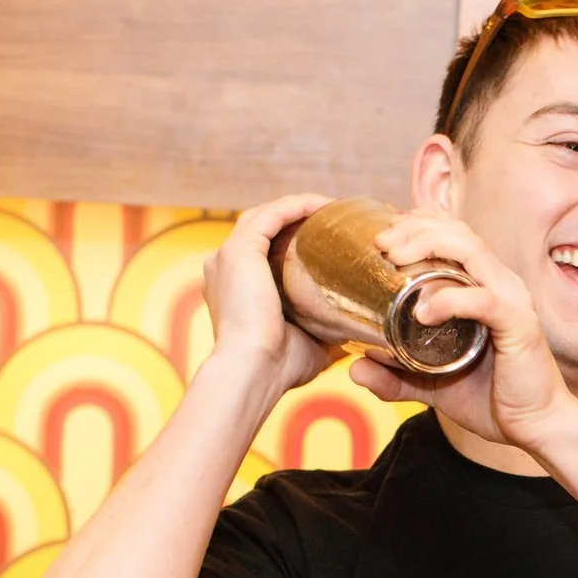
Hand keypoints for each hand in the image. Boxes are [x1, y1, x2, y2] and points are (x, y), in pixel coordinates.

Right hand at [200, 193, 335, 394]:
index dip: (293, 240)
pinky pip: (272, 215)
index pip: (262, 251)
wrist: (253, 372)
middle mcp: (224, 267)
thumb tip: (353, 330)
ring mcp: (227, 256)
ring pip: (266, 215)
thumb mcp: (306, 343)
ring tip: (332, 207)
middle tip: (334, 220)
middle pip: (263, 227)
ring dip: (300, 207)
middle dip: (297, 218)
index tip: (326, 240)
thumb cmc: (278, 369)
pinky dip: (298, 206)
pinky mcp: (239, 250)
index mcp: (233, 288)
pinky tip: (324, 205)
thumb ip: (321, 330)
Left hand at [352, 213, 577, 456]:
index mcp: (485, 287)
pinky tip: (422, 311)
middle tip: (379, 244)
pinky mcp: (518, 326)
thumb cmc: (493, 400)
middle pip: (457, 232)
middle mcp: (501, 284)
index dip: (418, 223)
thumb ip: (396, 377)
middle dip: (414, 228)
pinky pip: (482, 300)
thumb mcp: (433, 386)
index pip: (454, 234)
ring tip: (393, 258)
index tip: (382, 235)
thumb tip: (354, 369)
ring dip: (427, 245)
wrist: (537, 428)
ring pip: (470, 250)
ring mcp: (512, 301)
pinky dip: (449, 299)